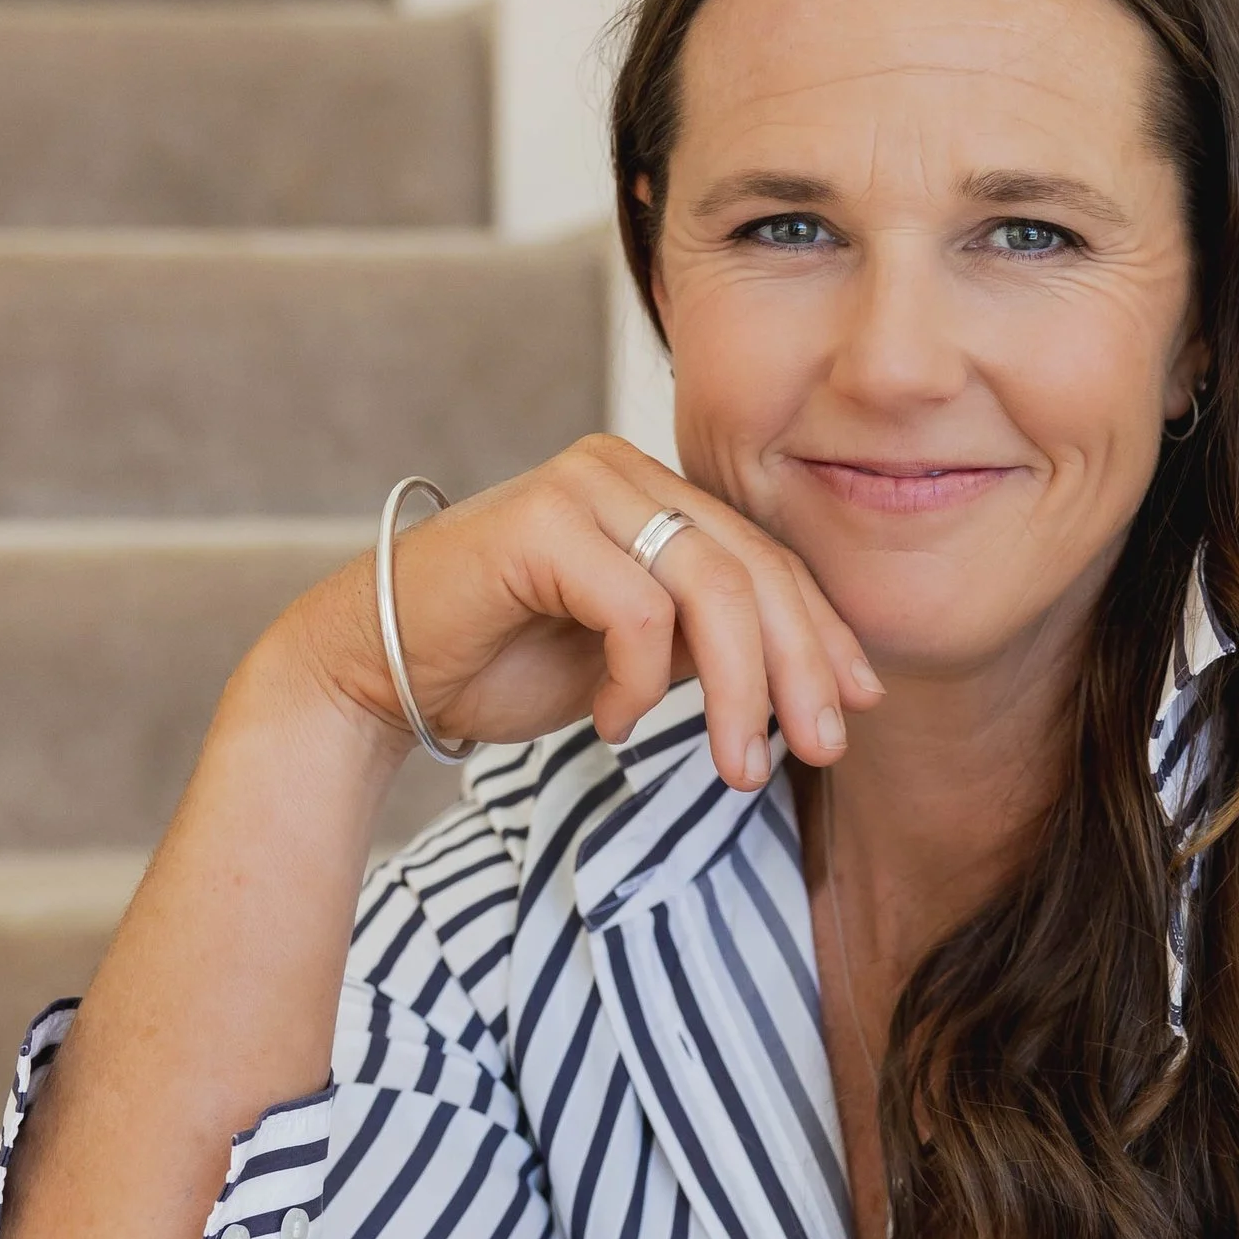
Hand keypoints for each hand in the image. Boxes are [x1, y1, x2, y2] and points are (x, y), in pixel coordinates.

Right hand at [280, 434, 882, 794]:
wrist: (380, 669)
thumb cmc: (502, 662)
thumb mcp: (635, 655)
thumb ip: (705, 643)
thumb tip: (812, 681)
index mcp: (654, 492)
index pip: (767, 559)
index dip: (821, 634)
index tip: (858, 702)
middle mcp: (623, 471)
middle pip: (754, 571)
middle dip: (799, 669)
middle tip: (820, 750)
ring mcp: (581, 488)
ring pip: (711, 589)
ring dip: (737, 691)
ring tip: (735, 767)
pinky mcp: (540, 522)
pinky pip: (636, 610)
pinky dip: (638, 682)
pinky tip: (611, 722)